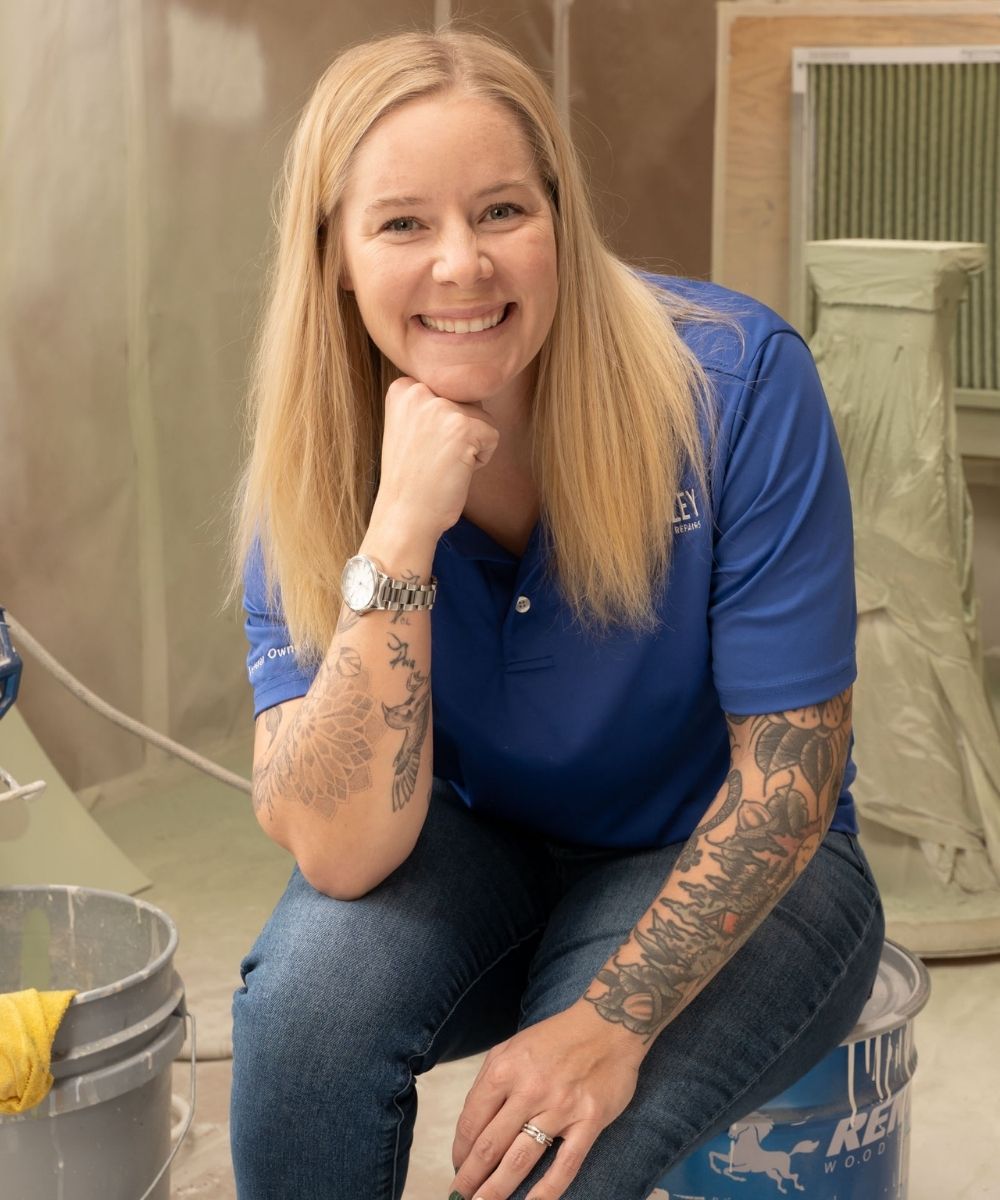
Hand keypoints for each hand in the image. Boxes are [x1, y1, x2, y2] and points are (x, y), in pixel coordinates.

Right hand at [374, 376, 499, 541]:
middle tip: (432, 458)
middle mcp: (419, 390)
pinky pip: (493, 436)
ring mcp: (441, 407)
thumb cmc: (412, 478)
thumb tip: (475, 381)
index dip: (444, 425)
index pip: (449, 392)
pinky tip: (454, 471)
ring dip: (471, 445)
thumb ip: (432, 403)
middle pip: (468, 402)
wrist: (405, 515)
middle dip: (459, 433)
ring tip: (443, 464)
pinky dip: (481, 460)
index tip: (421, 447)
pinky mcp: (464, 426)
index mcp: (403, 388)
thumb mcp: (411, 427)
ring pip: (482, 418)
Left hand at [448, 1002, 641, 1199]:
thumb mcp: (513, 1047)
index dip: (460, 1151)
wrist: (608, 1024)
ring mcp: (560, 1107)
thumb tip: (472, 1125)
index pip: (471, 1121)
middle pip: (490, 1146)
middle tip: (460, 1197)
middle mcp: (528, 1089)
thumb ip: (491, 1081)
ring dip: (496, 1189)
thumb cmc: (556, 1037)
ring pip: (520, 1160)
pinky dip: (546, 1191)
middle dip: (470, 1178)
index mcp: (504, 1069)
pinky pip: (564, 1165)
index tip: (458, 1167)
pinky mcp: (588, 1121)